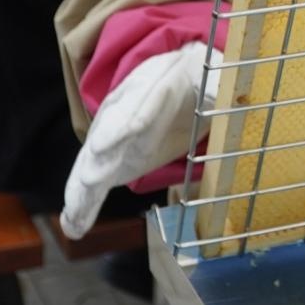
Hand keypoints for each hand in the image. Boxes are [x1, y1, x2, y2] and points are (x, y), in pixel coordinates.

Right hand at [61, 41, 223, 238]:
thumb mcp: (212, 78)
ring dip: (83, 185)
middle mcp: (124, 107)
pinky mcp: (111, 158)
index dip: (127, 120)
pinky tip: (75, 226)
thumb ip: (218, 89)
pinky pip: (92, 181)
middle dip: (100, 156)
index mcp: (153, 81)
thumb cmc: (197, 80)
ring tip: (75, 211)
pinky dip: (82, 203)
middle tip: (90, 178)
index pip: (141, 99)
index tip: (115, 141)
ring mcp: (113, 133)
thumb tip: (230, 98)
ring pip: (93, 158)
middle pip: (109, 129)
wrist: (180, 80)